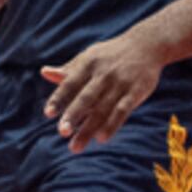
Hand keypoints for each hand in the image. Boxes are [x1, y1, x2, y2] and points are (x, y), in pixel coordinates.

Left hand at [40, 28, 163, 149]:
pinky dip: (112, 125)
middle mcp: (103, 74)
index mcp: (89, 64)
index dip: (59, 98)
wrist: (146, 45)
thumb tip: (44, 73)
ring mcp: (120, 83)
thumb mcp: (90, 56)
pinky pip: (122, 111)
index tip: (48, 114)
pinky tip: (101, 138)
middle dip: (73, 115)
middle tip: (62, 132)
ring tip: (75, 147)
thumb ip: (69, 69)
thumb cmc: (111, 54)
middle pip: (86, 98)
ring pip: (103, 109)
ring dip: (89, 129)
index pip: (70, 83)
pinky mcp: (136, 92)